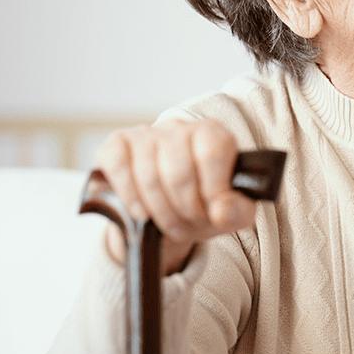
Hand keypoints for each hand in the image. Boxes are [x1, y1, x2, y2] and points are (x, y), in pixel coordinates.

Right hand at [94, 119, 255, 273]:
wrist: (170, 211)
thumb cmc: (204, 206)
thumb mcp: (229, 213)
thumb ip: (237, 211)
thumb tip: (221, 211)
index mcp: (213, 134)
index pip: (212, 154)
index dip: (212, 192)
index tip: (214, 214)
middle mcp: (179, 127)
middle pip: (179, 172)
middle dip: (185, 210)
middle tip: (189, 226)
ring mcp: (145, 133)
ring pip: (149, 175)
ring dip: (160, 212)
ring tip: (171, 226)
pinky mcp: (116, 144)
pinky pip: (118, 167)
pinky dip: (130, 197)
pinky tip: (141, 213)